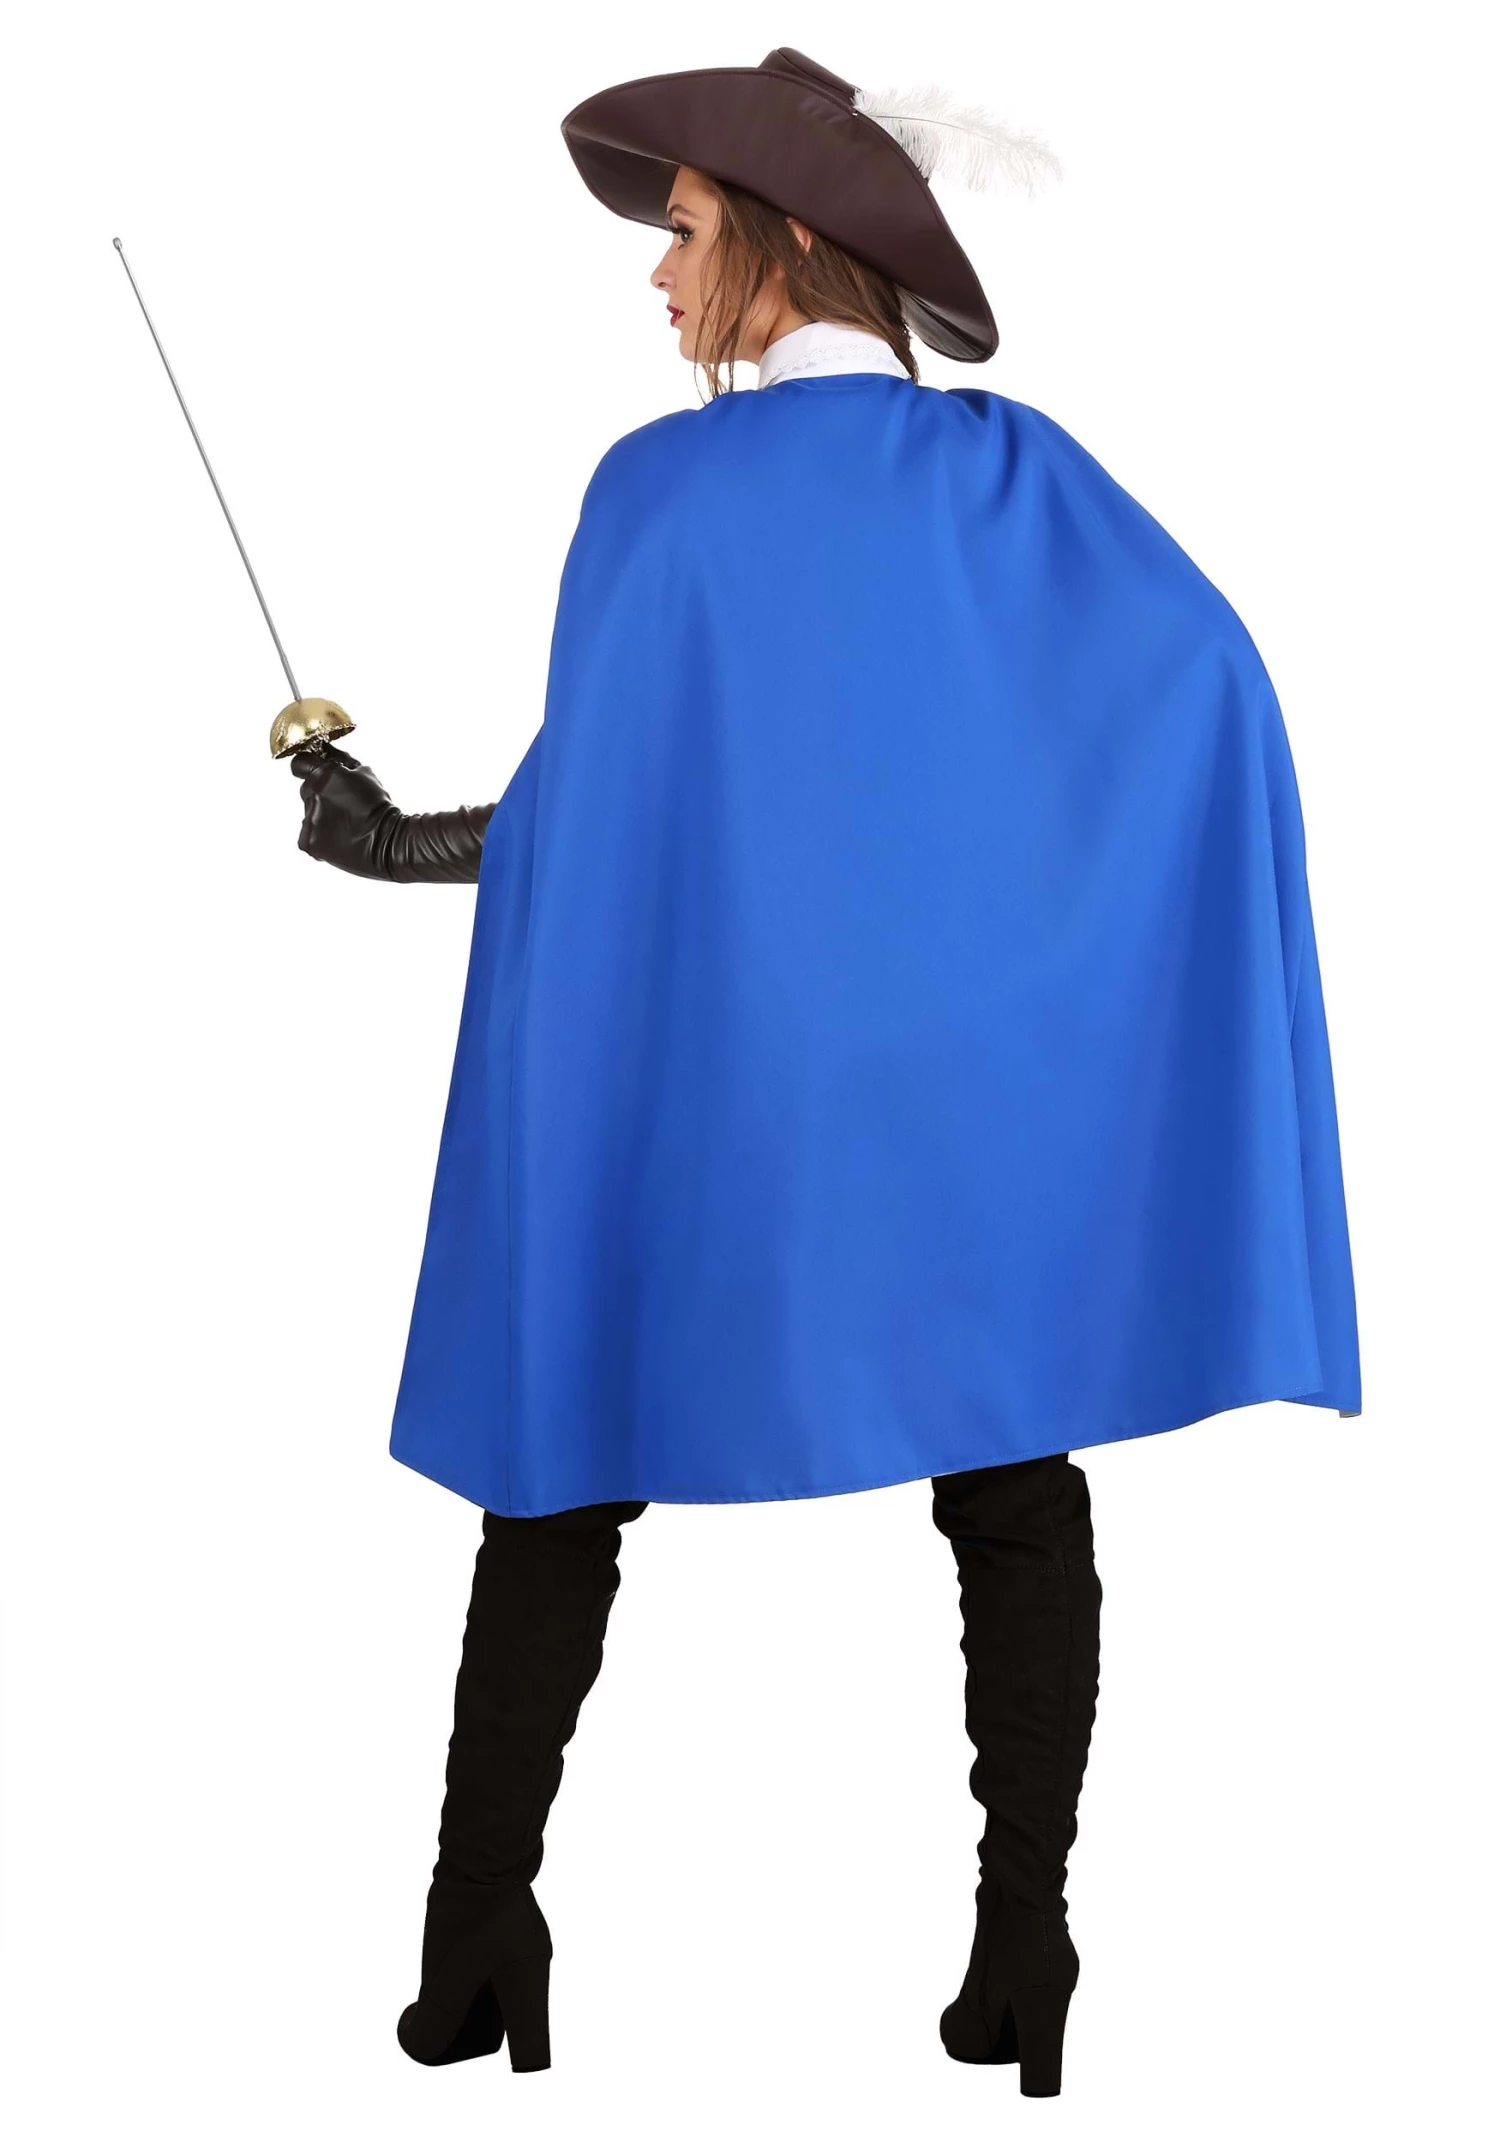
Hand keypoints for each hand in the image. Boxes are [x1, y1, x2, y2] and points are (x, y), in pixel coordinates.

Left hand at [290, 743, 401, 878]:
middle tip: (343, 806)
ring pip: (309, 814)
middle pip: (307, 790)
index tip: (312, 771)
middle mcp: (312, 795)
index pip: (300, 763)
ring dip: (322, 817)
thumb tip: (326, 749)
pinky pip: (309, 835)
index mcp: (325, 775)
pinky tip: (340, 838)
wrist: (389, 843)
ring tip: (345, 826)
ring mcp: (308, 819)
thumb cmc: (380, 808)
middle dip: (321, 795)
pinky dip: (321, 837)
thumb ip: (341, 760)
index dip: (307, 766)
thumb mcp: (365, 774)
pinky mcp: (308, 841)